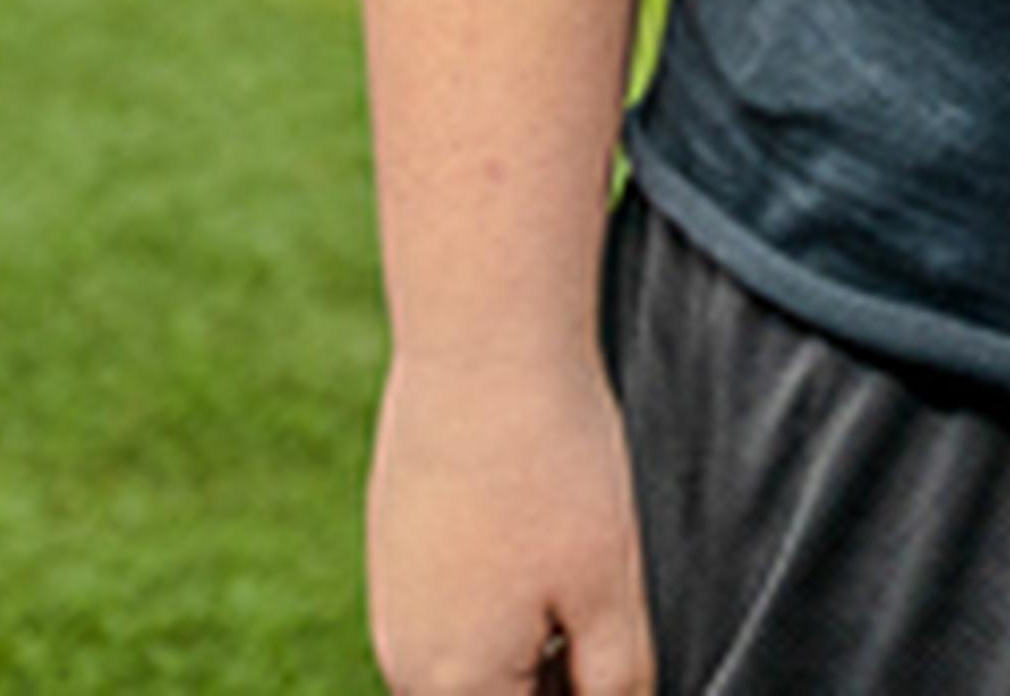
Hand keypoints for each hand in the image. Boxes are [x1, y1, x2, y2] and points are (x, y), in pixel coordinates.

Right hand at [366, 345, 655, 695]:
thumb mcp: (610, 587)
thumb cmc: (553, 467)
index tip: (609, 651)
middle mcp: (406, 663)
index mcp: (457, 690)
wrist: (480, 347)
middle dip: (556, 678)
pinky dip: (503, 595)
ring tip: (579, 567)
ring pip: (475, 660)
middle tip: (602, 609)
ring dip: (532, 643)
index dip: (583, 691)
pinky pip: (452, 608)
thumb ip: (616, 681)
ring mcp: (393, 603)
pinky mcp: (396, 548)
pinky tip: (540, 532)